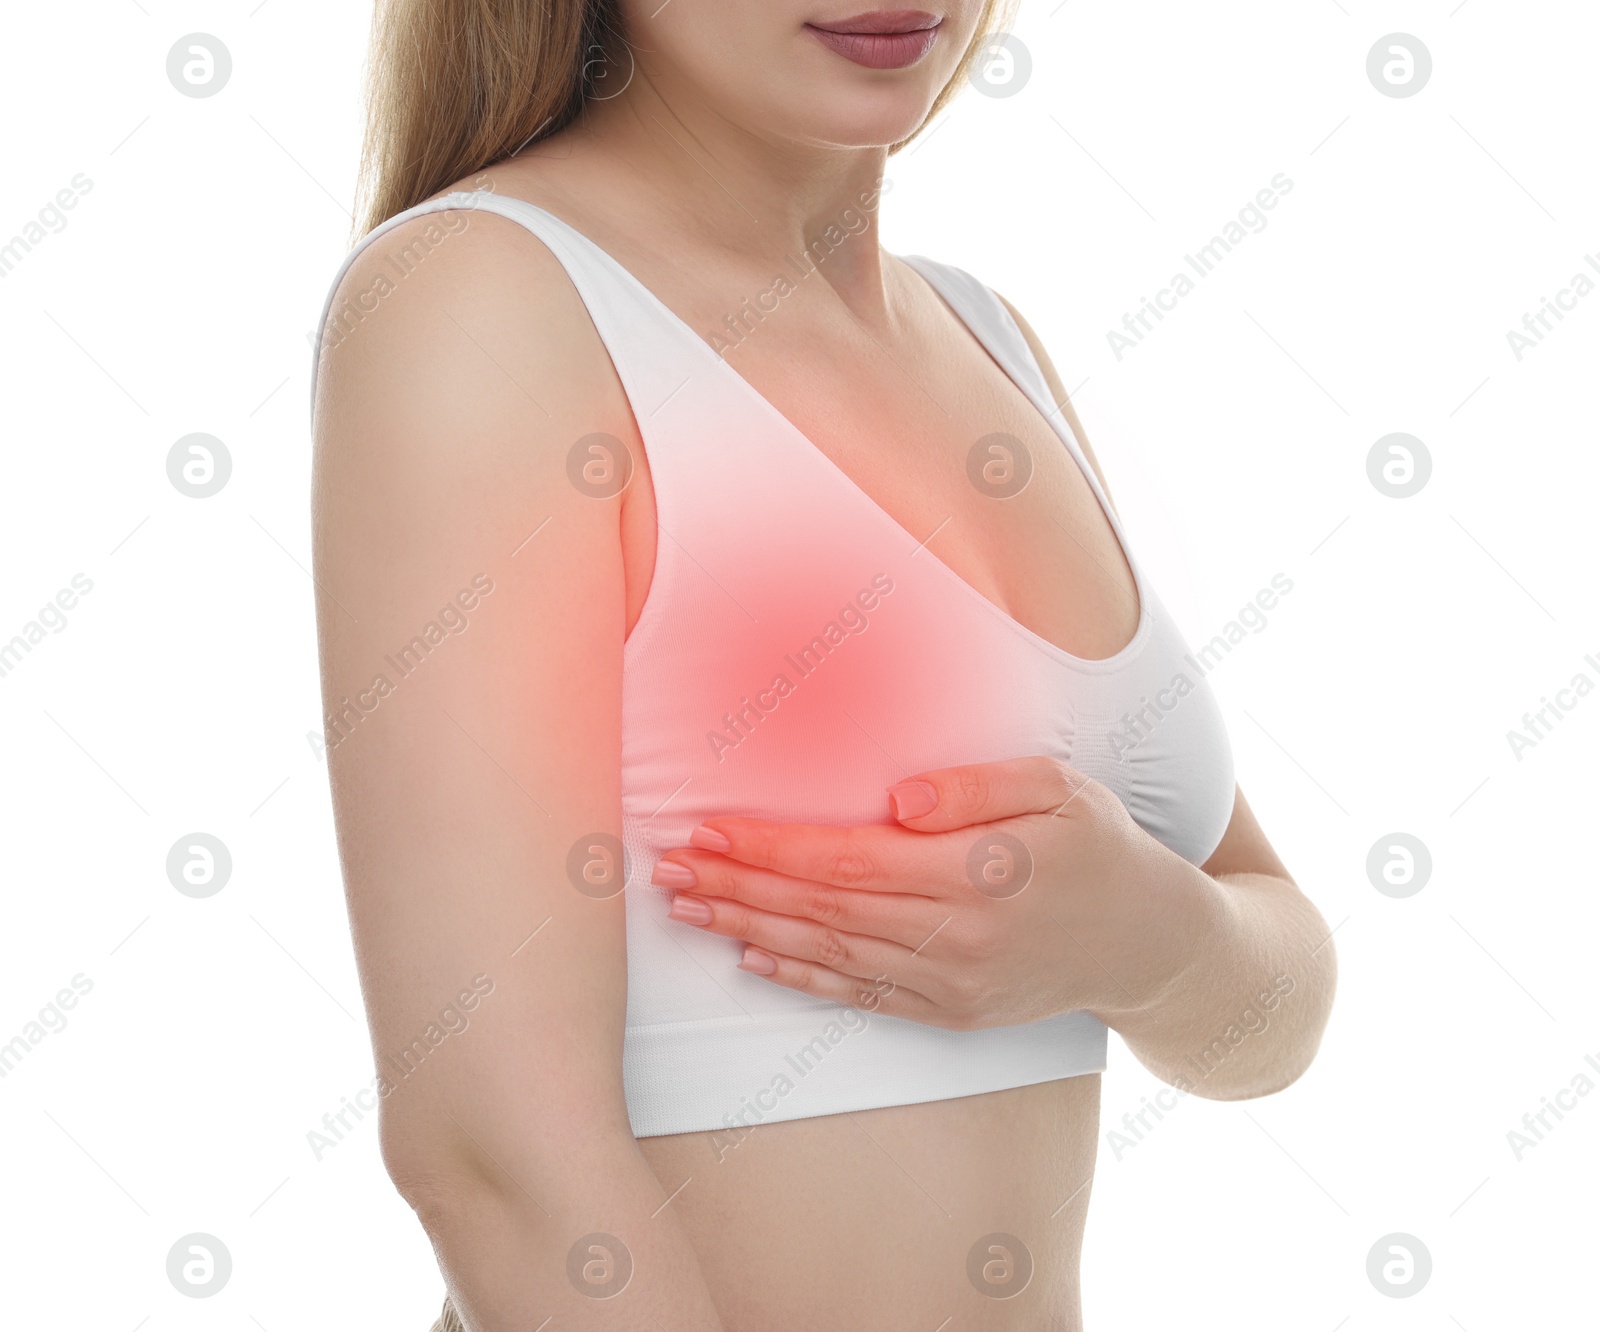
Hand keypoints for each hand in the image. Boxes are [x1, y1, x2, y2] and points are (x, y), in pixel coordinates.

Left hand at [649, 756, 1226, 1031]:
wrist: (1147, 942)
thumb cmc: (1099, 847)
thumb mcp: (1060, 790)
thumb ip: (978, 787)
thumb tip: (899, 797)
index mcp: (974, 876)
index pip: (846, 862)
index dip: (769, 848)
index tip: (709, 828)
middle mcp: (954, 939)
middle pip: (821, 912)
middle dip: (738, 887)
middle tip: (668, 866)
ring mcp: (950, 985)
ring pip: (828, 957)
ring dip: (749, 931)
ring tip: (688, 906)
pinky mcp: (951, 1013)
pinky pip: (860, 997)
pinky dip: (801, 978)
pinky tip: (753, 957)